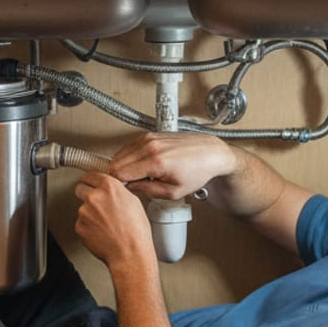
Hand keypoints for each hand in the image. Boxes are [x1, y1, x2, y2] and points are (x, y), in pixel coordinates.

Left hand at [73, 172, 154, 268]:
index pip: (90, 175)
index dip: (92, 181)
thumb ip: (118, 192)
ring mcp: (84, 212)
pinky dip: (88, 227)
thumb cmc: (136, 232)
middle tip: (97, 204)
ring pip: (82, 208)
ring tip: (106, 224)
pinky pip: (81, 223)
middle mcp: (94, 197)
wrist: (129, 254)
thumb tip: (112, 190)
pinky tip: (101, 232)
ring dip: (89, 213)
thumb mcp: (134, 202)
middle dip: (86, 194)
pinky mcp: (79, 226)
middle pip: (80, 188)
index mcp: (109, 187)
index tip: (91, 184)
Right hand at [108, 132, 236, 201]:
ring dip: (125, 166)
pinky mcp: (151, 134)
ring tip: (141, 176)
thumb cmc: (198, 171)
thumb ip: (147, 191)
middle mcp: (150, 145)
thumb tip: (130, 189)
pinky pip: (129, 147)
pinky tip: (143, 166)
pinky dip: (130, 158)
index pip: (119, 173)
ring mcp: (149, 137)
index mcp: (155, 160)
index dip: (119, 185)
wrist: (211, 153)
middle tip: (133, 185)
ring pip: (121, 154)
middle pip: (116, 162)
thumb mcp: (174, 192)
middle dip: (120, 176)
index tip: (125, 190)